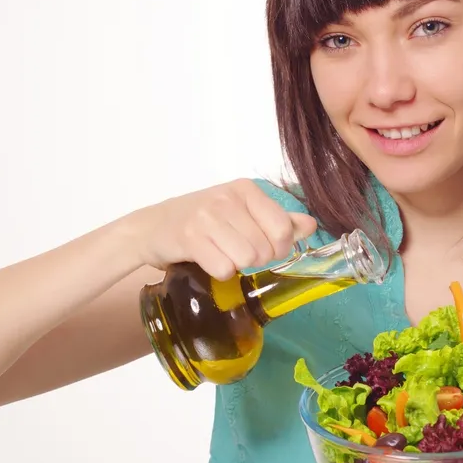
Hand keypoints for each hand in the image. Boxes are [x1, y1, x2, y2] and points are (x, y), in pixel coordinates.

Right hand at [135, 178, 316, 279]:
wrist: (152, 227)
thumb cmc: (201, 220)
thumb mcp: (241, 213)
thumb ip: (278, 219)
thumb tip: (310, 225)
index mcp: (246, 190)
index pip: (284, 228)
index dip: (280, 248)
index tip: (264, 249)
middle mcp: (228, 198)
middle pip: (266, 249)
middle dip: (255, 260)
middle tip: (235, 252)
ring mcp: (207, 216)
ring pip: (247, 259)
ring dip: (236, 266)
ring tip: (221, 254)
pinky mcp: (189, 237)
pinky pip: (223, 268)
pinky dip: (218, 271)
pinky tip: (208, 260)